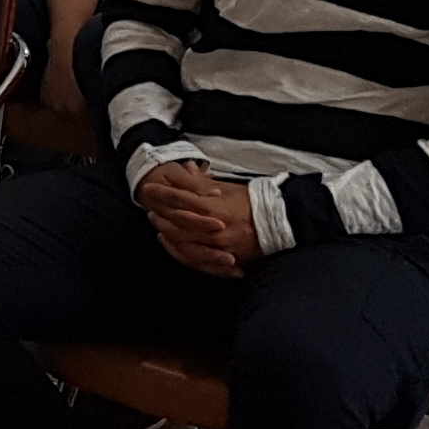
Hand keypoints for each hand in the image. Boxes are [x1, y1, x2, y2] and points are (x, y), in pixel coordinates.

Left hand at [135, 161, 260, 274]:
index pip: (180, 199)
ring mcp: (218, 247)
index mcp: (215, 207)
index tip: (149, 187)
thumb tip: (186, 168)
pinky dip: (181, 253)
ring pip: (183, 243)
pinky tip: (172, 245)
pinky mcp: (224, 259)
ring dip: (167, 234)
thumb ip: (203, 182)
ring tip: (158, 226)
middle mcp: (214, 229)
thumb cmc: (252, 201)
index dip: (162, 192)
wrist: (279, 222)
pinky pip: (196, 260)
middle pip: (177, 222)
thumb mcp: (227, 187)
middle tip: (150, 207)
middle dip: (161, 214)